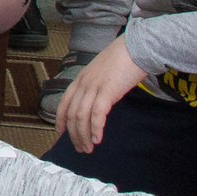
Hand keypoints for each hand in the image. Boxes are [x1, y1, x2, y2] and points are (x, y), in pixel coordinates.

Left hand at [55, 36, 144, 153]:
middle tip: (79, 148)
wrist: (137, 47)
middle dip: (74, 134)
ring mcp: (94, 86)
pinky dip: (95, 129)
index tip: (60, 132)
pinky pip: (97, 114)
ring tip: (88, 148)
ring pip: (81, 117)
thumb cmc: (124, 59)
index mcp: (81, 78)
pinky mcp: (107, 91)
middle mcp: (84, 82)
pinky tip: (97, 139)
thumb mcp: (103, 71)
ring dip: (83, 135)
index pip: (64, 102)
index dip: (60, 119)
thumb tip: (98, 100)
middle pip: (72, 113)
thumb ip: (97, 84)